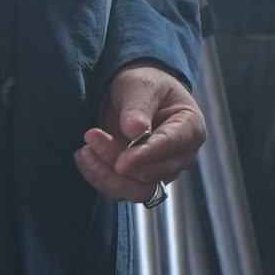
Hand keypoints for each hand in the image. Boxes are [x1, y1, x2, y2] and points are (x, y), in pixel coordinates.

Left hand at [74, 64, 206, 203]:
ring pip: (136, 189)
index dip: (145, 156)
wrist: (135, 93)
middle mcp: (180, 156)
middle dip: (116, 160)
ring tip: (84, 151)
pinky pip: (121, 190)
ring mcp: (161, 171)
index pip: (169, 147)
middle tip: (91, 136)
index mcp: (190, 128)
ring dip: (106, 176)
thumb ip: (139, 108)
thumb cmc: (146, 84)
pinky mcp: (141, 180)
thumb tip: (136, 131)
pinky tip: (85, 157)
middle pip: (150, 173)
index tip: (122, 162)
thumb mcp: (140, 85)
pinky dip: (100, 178)